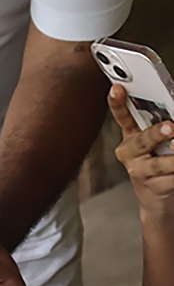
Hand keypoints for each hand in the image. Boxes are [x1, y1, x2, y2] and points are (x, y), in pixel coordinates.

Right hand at [109, 83, 173, 217]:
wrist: (157, 197)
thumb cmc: (159, 160)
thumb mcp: (156, 141)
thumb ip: (159, 125)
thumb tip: (171, 117)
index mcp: (131, 135)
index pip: (121, 115)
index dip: (117, 102)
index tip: (117, 88)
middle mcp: (130, 152)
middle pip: (141, 141)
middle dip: (156, 134)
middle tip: (170, 127)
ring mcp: (140, 171)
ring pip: (158, 164)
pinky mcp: (154, 188)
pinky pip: (170, 179)